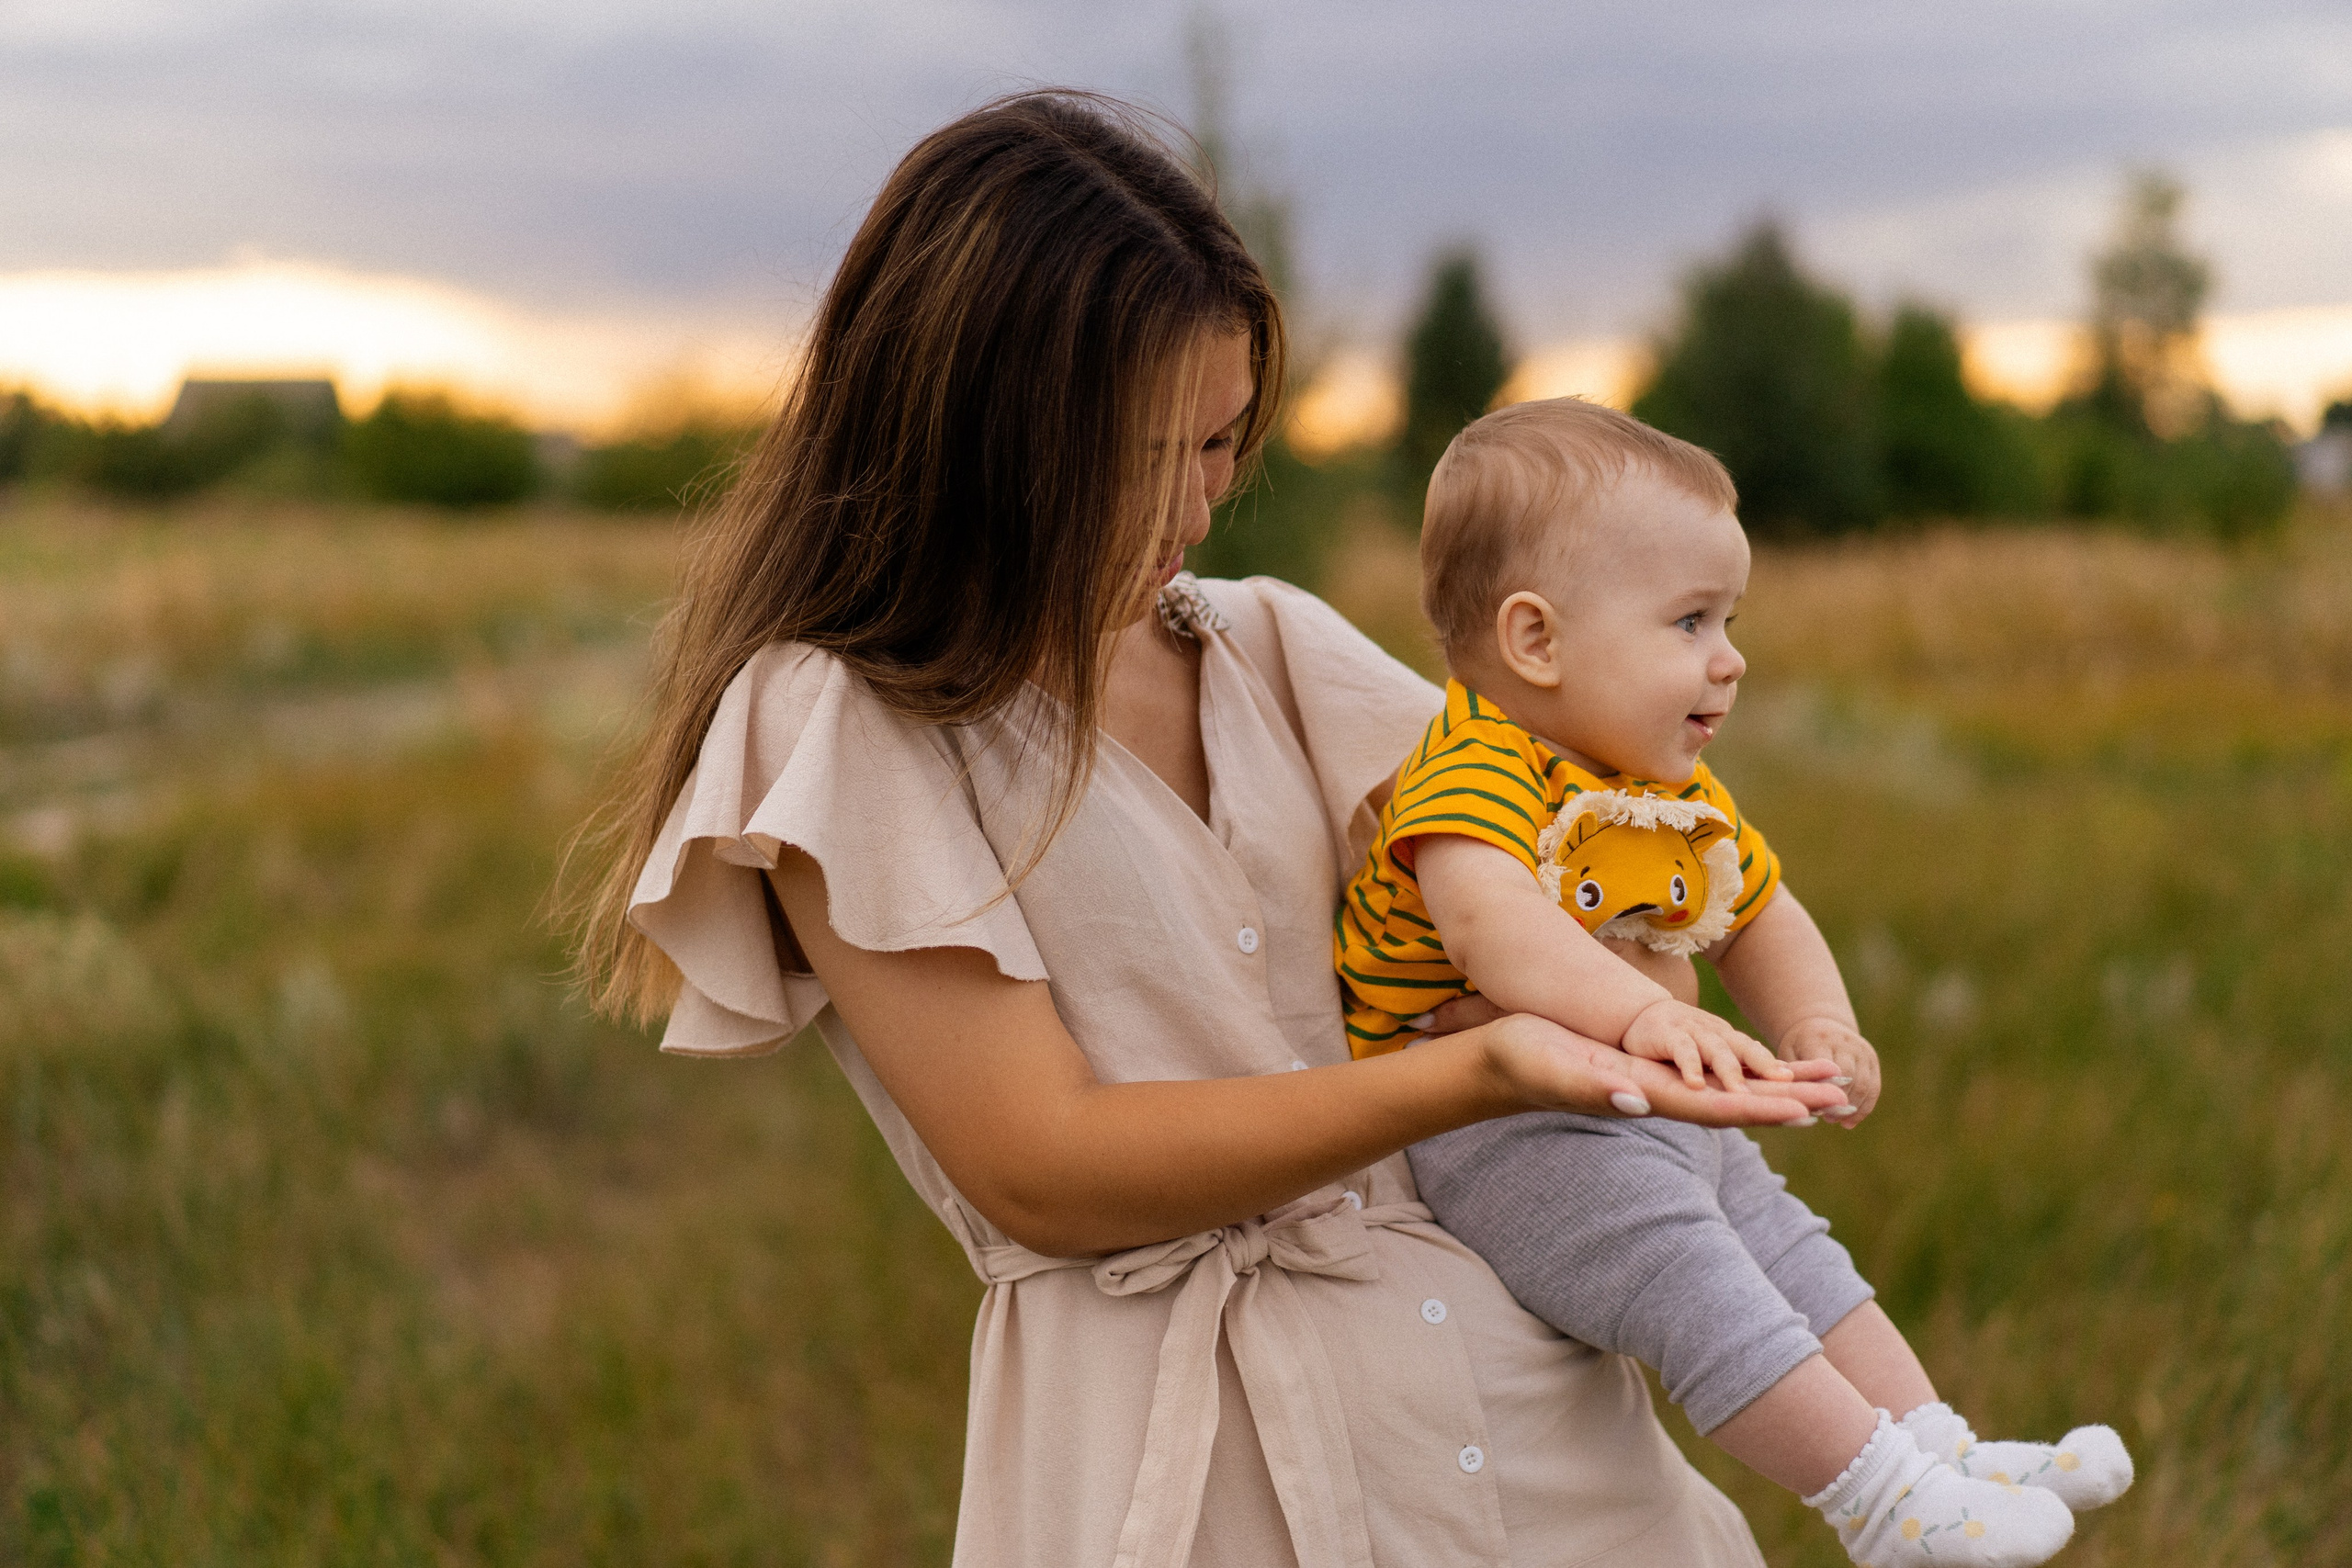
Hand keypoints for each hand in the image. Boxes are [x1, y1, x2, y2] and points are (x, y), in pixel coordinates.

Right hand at [1473, 1011, 1845, 1128]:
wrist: (1498, 1061)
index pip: (1715, 1107)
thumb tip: (1639, 1101)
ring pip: (1728, 1088)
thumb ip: (1594, 1090)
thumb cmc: (1522, 1062)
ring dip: (1776, 1088)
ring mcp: (1653, 1083)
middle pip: (1735, 1102)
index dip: (1761, 1107)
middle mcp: (1658, 1094)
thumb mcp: (1558, 1070)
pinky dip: (1742, 1073)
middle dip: (1789, 1100)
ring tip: (1820, 1084)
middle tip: (1843, 1096)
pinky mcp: (1645, 1068)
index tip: (1807, 1110)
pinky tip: (1760, 1072)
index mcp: (1644, 1095)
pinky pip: (1707, 1074)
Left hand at [1778, 1016, 1879, 1125]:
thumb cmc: (1797, 1045)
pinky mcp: (1871, 1058)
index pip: (1828, 1068)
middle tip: (1829, 1119)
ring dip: (1854, 1107)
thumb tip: (1800, 1101)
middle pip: (1849, 1076)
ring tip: (1839, 1122)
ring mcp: (1861, 1049)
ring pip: (1864, 1083)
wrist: (1819, 1024)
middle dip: (1841, 1100)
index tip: (1818, 1110)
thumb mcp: (1787, 1054)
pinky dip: (1864, 1107)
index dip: (1825, 1091)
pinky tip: (1851, 1122)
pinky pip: (1874, 1086)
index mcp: (1819, 1039)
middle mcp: (1844, 1042)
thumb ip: (1792, 1075)